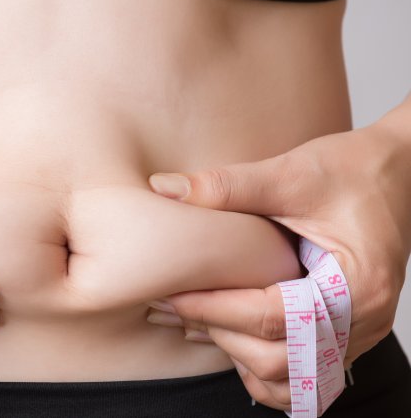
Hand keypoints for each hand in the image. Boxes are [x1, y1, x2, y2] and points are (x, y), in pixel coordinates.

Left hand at [143, 121, 410, 409]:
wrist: (393, 171)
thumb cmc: (350, 170)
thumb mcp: (289, 172)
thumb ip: (227, 186)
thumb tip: (164, 189)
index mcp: (358, 285)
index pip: (273, 318)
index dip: (216, 308)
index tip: (173, 294)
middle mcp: (364, 320)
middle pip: (277, 359)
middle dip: (219, 333)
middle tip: (175, 305)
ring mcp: (357, 334)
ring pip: (289, 380)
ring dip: (237, 357)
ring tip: (198, 320)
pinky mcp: (343, 334)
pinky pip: (302, 376)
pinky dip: (262, 366)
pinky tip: (229, 334)